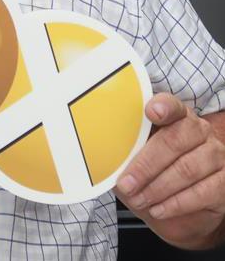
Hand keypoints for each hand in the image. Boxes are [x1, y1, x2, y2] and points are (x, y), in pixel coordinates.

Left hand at [115, 92, 224, 249]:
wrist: (178, 203)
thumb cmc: (152, 170)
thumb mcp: (134, 156)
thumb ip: (124, 149)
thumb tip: (100, 155)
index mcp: (175, 115)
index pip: (172, 105)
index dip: (163, 107)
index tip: (151, 112)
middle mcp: (199, 130)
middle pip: (175, 141)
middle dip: (146, 165)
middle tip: (126, 183)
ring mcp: (216, 155)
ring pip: (187, 169)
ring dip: (158, 187)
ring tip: (138, 199)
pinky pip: (202, 192)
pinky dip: (176, 203)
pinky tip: (158, 209)